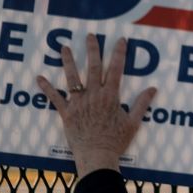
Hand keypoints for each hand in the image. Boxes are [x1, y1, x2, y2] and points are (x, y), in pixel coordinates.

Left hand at [37, 34, 158, 177]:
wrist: (97, 156)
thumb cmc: (116, 142)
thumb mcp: (133, 123)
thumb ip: (142, 104)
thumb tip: (153, 89)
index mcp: (111, 96)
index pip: (116, 69)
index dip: (119, 53)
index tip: (120, 40)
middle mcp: (94, 96)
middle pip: (92, 67)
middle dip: (92, 50)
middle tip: (90, 35)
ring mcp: (79, 103)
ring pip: (72, 78)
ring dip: (67, 61)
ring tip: (63, 48)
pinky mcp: (67, 113)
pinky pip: (55, 98)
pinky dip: (46, 88)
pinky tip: (39, 78)